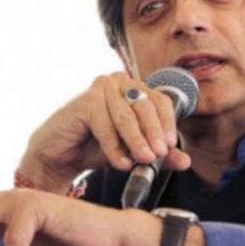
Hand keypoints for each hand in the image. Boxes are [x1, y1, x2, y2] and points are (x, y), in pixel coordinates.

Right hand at [19, 72, 191, 192]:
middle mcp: (119, 82)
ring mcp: (101, 87)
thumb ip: (159, 154)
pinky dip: (114, 147)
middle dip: (153, 134)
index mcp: (135, 88)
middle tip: (158, 156)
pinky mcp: (85, 100)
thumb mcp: (133, 151)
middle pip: (145, 107)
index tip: (171, 146)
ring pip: (127, 117)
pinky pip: (105, 125)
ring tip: (143, 161)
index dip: (167, 124)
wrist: (59, 156)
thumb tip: (186, 161)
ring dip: (137, 141)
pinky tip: (121, 163)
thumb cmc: (96, 147)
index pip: (161, 101)